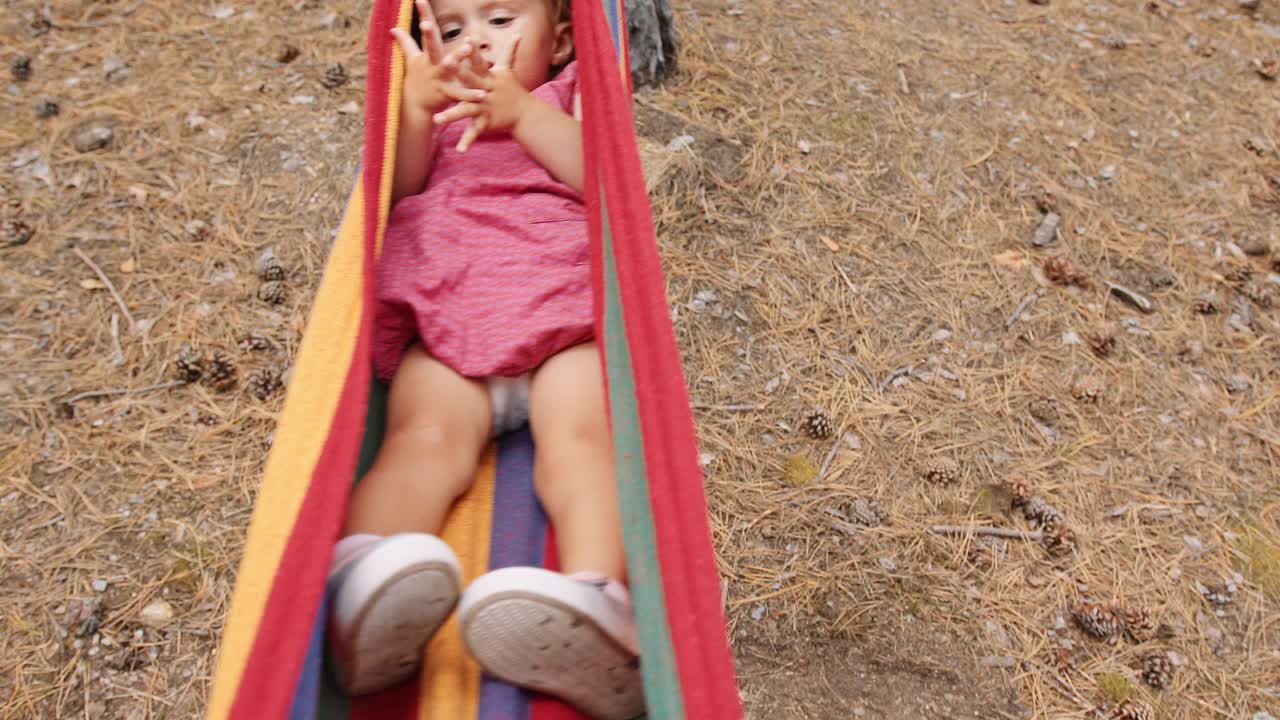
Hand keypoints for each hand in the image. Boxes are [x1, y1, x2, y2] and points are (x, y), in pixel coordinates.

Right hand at [390, 0, 488, 114]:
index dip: (423, 14)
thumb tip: (393, 28)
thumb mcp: (411, 60)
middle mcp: (431, 64)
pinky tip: (483, 93)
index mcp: (426, 54)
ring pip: (448, 65)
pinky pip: (460, 94)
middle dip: (428, 34)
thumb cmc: (416, 79)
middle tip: (426, 24)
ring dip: (457, 56)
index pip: (425, 31)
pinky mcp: (446, 94)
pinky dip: (471, 95)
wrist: (415, 107)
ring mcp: (438, 78)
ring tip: (467, 46)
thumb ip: (405, 43)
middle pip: (431, 46)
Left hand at [431, 36, 530, 151]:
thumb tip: (518, 33)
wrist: (525, 113)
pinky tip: (459, 150)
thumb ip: (510, 51)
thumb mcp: (509, 69)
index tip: (466, 40)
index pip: (479, 62)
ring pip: (466, 110)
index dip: (473, 52)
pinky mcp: (486, 122)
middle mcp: (486, 92)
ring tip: (437, 120)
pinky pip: (474, 132)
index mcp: (488, 78)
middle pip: (470, 82)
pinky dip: (467, 141)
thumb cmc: (513, 89)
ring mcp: (485, 108)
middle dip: (459, 74)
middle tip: (444, 66)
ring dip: (451, 116)